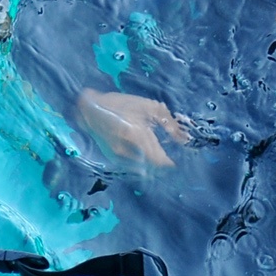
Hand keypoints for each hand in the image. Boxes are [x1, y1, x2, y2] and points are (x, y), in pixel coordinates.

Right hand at [77, 88, 191, 166]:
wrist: (90, 109)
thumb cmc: (121, 105)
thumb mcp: (149, 107)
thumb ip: (169, 123)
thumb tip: (185, 139)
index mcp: (137, 136)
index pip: (160, 160)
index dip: (171, 164)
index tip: (180, 161)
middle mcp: (127, 151)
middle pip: (152, 168)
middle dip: (164, 166)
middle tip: (173, 161)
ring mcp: (118, 157)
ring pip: (142, 170)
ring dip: (153, 168)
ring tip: (162, 161)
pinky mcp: (113, 159)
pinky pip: (133, 167)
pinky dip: (142, 166)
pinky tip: (147, 159)